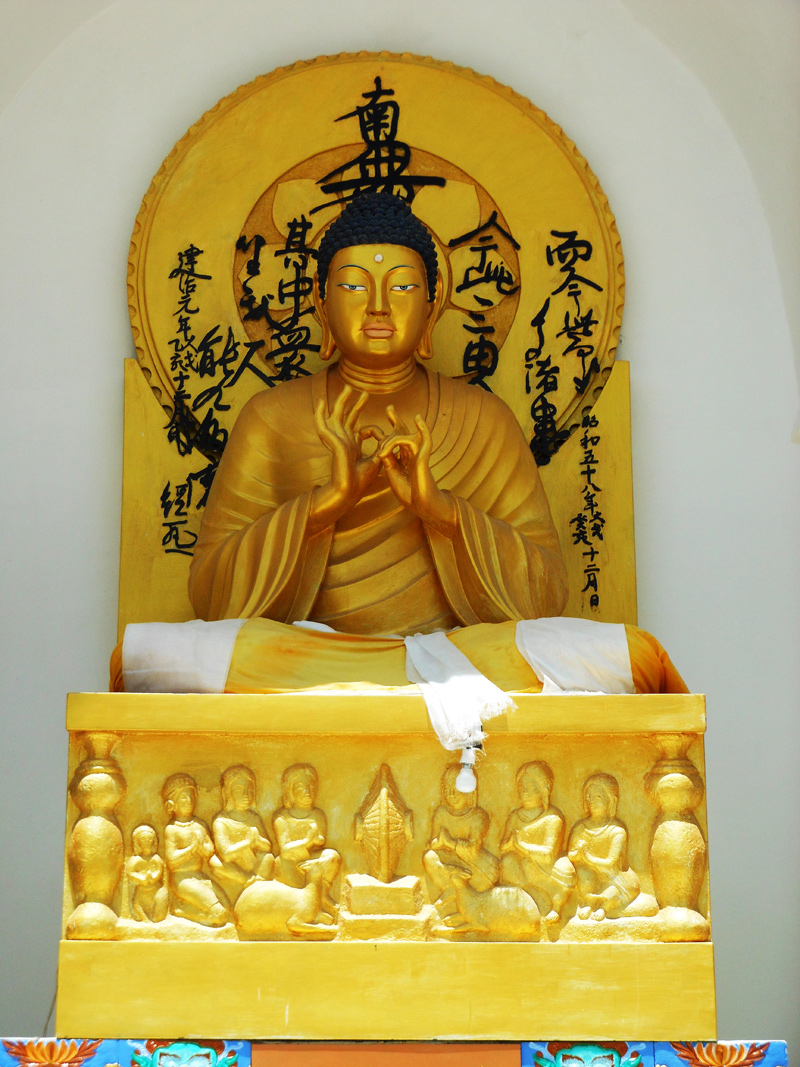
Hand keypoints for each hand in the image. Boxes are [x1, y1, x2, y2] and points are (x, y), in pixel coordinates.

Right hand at [310, 385, 381, 529]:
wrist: (350, 490)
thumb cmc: (361, 480)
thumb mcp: (377, 459)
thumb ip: (381, 446)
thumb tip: (387, 436)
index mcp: (352, 447)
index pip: (358, 429)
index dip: (368, 425)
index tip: (380, 431)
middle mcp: (343, 442)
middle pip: (347, 418)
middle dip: (355, 404)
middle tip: (363, 392)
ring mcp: (336, 440)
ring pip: (336, 416)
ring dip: (342, 401)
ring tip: (348, 387)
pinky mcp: (332, 441)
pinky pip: (322, 425)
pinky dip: (319, 413)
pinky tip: (320, 401)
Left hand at [376, 407, 456, 534]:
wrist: (423, 506)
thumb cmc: (410, 495)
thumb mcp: (393, 474)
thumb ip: (388, 460)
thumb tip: (382, 448)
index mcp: (401, 460)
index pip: (393, 441)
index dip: (384, 433)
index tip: (369, 429)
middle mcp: (410, 455)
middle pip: (402, 432)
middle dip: (395, 419)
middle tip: (389, 408)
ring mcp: (417, 456)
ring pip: (404, 437)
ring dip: (391, 440)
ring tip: (382, 451)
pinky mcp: (424, 458)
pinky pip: (425, 440)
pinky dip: (422, 429)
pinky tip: (418, 418)